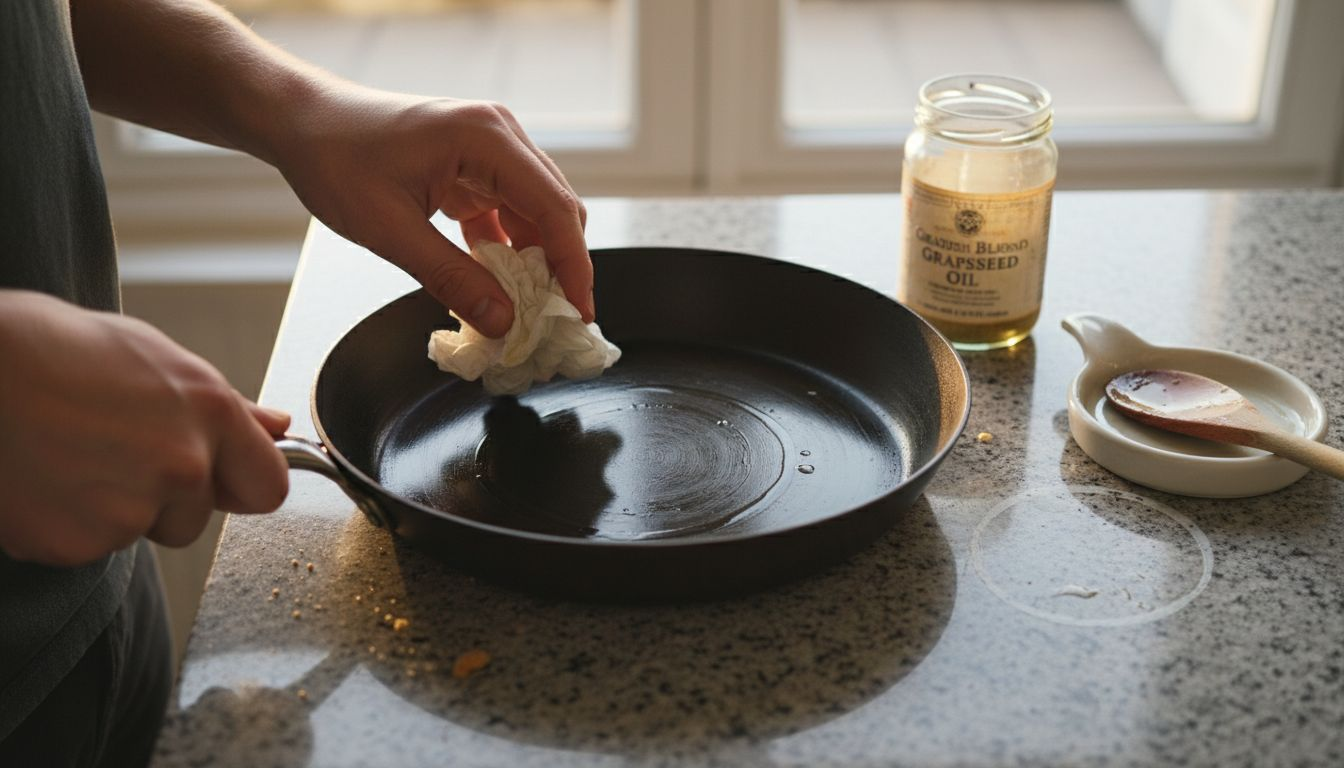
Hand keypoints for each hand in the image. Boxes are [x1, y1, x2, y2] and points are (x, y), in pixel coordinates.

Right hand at [0, 291, 290, 565]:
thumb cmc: (50, 349)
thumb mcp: (152, 357)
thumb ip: (224, 406)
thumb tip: (275, 427)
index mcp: (209, 413)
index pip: (268, 486)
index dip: (242, 486)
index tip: (223, 481)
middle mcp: (181, 465)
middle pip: (195, 518)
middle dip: (161, 497)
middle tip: (107, 448)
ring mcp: (130, 508)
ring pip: (137, 531)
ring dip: (109, 508)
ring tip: (67, 453)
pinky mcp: (76, 542)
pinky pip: (85, 547)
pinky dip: (64, 523)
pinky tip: (41, 477)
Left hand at [267, 87, 592, 337]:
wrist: (302, 123)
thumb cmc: (335, 158)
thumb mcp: (390, 230)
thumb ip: (450, 278)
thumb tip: (502, 322)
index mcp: (485, 139)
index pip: (554, 208)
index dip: (574, 266)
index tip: (578, 312)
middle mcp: (499, 137)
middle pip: (555, 211)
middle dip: (559, 269)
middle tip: (552, 322)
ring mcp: (490, 150)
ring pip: (536, 215)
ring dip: (533, 263)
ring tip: (524, 311)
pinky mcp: (476, 167)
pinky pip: (509, 214)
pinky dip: (507, 252)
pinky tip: (495, 285)